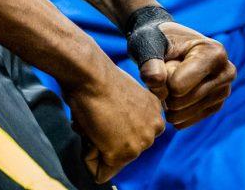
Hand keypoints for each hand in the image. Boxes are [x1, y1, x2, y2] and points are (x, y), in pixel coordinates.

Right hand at [63, 56, 164, 182]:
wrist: (90, 72)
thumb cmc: (98, 75)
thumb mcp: (123, 92)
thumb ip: (128, 113)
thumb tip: (113, 129)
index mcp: (155, 112)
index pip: (135, 135)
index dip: (114, 125)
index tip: (108, 106)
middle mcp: (154, 129)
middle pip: (125, 150)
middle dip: (106, 138)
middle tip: (97, 113)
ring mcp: (140, 143)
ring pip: (112, 161)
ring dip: (96, 146)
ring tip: (93, 119)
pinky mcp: (122, 154)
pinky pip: (100, 172)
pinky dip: (89, 157)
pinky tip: (89, 130)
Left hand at [138, 22, 234, 128]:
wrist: (165, 42)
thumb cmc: (156, 39)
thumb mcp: (148, 42)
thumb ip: (149, 61)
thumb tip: (155, 82)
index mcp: (214, 53)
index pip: (178, 85)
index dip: (162, 77)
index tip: (164, 60)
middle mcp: (226, 73)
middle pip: (180, 101)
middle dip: (164, 89)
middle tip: (164, 70)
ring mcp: (223, 91)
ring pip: (182, 113)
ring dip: (167, 100)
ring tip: (168, 79)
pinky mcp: (216, 105)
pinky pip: (187, 120)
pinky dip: (173, 111)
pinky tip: (171, 95)